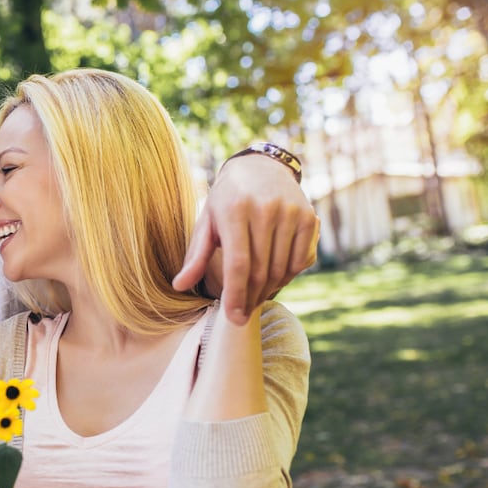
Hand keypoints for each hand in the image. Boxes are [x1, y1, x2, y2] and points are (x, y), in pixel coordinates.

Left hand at [172, 153, 319, 324]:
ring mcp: (291, 213)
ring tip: (253, 299)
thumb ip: (195, 256)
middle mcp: (266, 210)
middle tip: (241, 314)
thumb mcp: (207, 222)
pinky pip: (300, 261)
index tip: (233, 318)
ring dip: (268, 291)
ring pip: (281, 269)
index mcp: (235, 210)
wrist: (261, 168)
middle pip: (260, 270)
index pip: (238, 264)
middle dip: (250, 298)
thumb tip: (178, 286)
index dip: (235, 295)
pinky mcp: (309, 218)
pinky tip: (273, 280)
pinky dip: (287, 277)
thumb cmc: (227, 201)